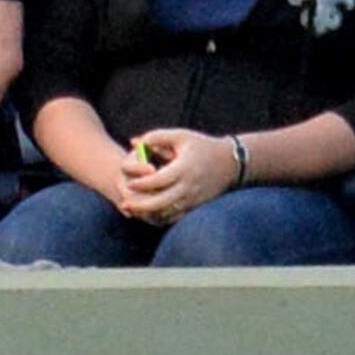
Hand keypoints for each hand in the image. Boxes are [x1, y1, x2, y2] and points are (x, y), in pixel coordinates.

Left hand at [121, 131, 241, 223]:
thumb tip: (133, 142)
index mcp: (184, 168)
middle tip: (124, 203)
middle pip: (161, 202)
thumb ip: (156, 137)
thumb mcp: (181, 136)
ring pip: (167, 213)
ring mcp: (192, 199)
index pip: (158, 180)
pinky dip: (160, 218)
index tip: (129, 182)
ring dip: (148, 214)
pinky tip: (148, 214)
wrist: (229, 163)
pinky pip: (175, 217)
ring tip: (133, 210)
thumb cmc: (201, 146)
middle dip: (140, 205)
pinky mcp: (194, 207)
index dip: (141, 183)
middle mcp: (188, 186)